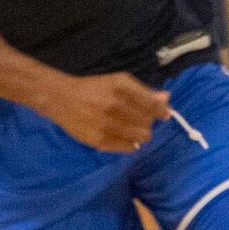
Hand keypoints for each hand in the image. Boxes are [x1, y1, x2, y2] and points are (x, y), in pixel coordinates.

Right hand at [43, 73, 169, 152]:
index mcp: (121, 88)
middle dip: (148, 120)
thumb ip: (143, 91)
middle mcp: (115, 106)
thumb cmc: (94, 88)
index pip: (153, 105)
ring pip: (142, 136)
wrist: (62, 99)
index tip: (164, 114)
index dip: (162, 111)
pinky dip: (130, 142)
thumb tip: (166, 98)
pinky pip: (129, 147)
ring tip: (131, 127)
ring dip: (140, 132)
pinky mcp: (100, 141)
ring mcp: (107, 125)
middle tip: (138, 117)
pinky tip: (122, 134)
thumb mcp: (119, 82)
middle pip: (149, 122)